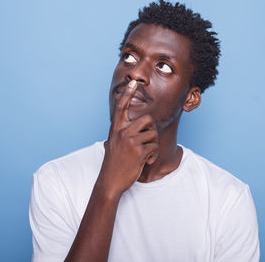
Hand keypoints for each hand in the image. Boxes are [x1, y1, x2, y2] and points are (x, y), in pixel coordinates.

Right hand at [99, 80, 158, 195]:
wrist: (110, 181)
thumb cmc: (113, 163)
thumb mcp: (113, 144)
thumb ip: (122, 134)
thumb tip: (134, 128)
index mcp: (116, 129)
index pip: (121, 107)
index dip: (127, 94)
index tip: (132, 83)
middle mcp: (122, 132)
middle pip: (147, 119)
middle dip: (151, 131)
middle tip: (147, 142)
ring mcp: (130, 141)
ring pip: (153, 134)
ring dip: (153, 146)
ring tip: (145, 154)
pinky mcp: (138, 151)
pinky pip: (154, 147)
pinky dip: (153, 156)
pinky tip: (146, 161)